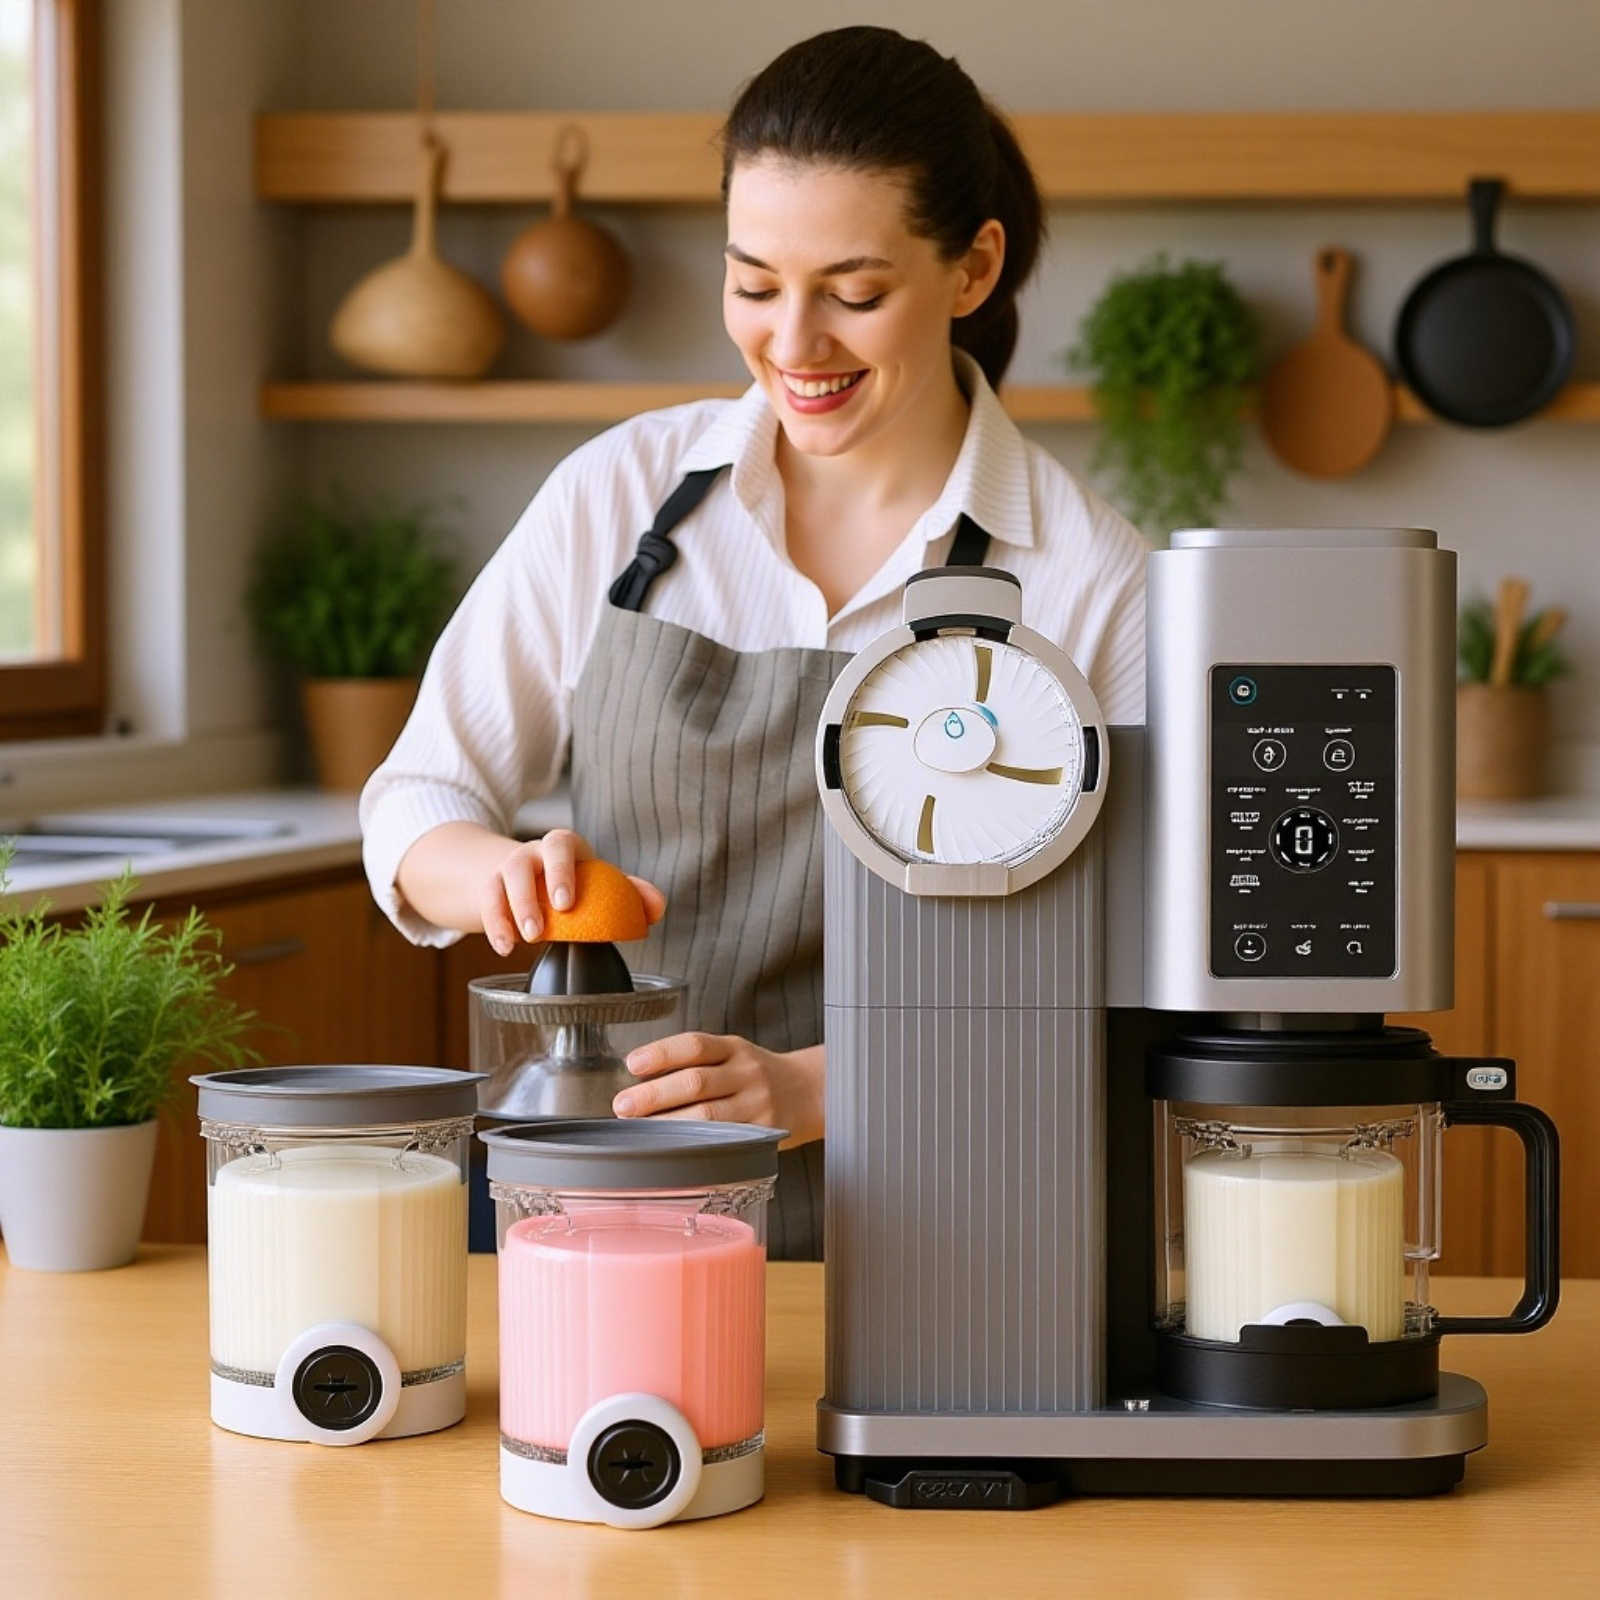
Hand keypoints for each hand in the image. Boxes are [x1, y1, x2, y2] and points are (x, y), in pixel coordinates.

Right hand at [480, 827, 665, 955]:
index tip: (566, 902)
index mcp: (562, 847)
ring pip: (498, 882)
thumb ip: (630, 892)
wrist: (524, 876)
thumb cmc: (571, 880)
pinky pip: (485, 904)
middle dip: (528, 895)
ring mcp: (506, 870)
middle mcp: (531, 854)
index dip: (561, 870)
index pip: (560, 844)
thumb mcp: (597, 881)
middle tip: (540, 929)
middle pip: (522, 861)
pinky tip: (505, 947)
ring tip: (524, 941)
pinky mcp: (489, 889)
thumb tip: (657, 907)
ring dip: (509, 913)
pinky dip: (494, 926)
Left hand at [614, 1036, 823, 1149]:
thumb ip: (695, 1063)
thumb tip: (640, 1082)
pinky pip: (725, 1142)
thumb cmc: (756, 1075)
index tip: (633, 1064)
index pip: (694, 1045)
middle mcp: (746, 1073)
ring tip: (641, 1131)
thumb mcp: (732, 1054)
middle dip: (654, 1095)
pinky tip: (674, 1150)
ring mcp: (756, 1104)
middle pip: (696, 1082)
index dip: (661, 1053)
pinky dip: (695, 1147)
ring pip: (708, 1116)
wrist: (808, 1092)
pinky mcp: (763, 1134)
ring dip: (669, 1125)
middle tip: (623, 1106)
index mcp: (734, 1048)